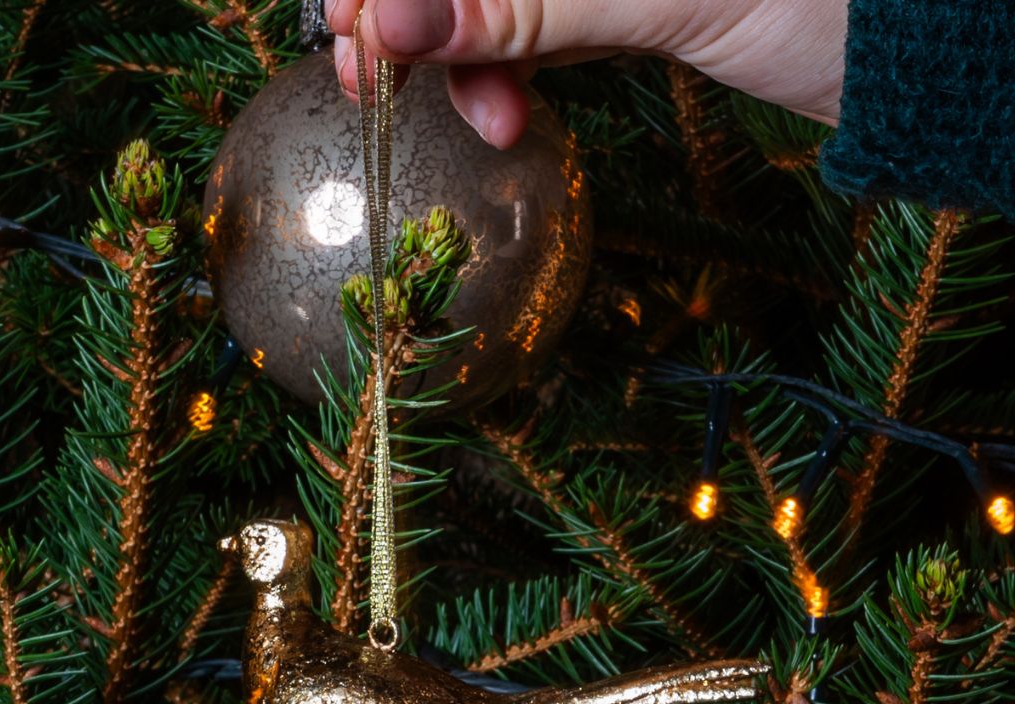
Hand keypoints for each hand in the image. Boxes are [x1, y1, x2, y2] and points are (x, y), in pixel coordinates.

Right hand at [327, 0, 849, 148]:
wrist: (922, 50)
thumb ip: (527, 3)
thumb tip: (388, 19)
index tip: (352, 21)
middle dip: (412, 10)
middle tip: (373, 78)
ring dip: (461, 59)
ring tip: (481, 121)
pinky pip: (537, 30)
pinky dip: (509, 75)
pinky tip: (504, 115)